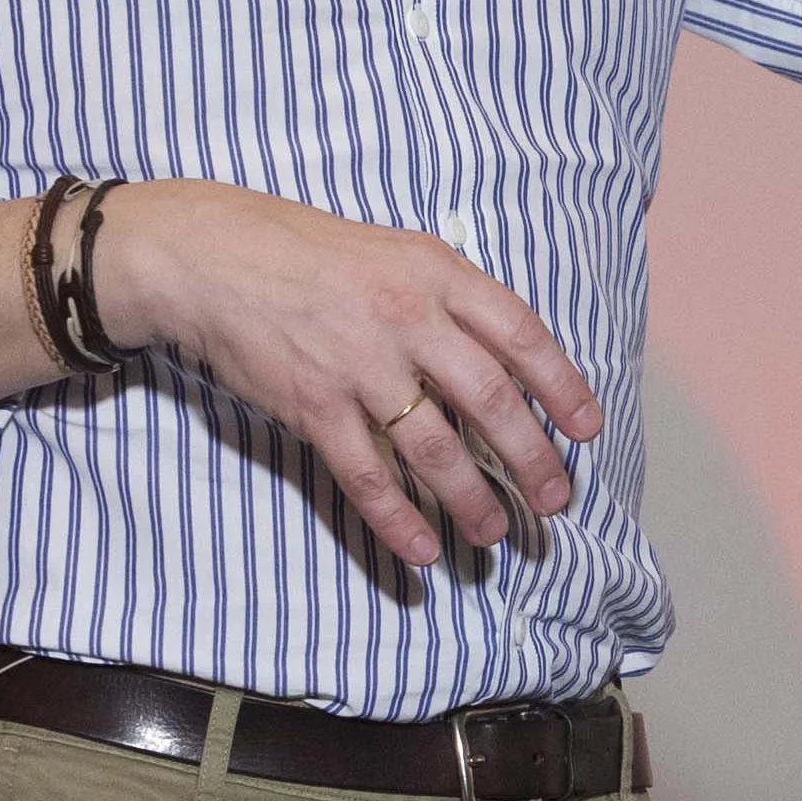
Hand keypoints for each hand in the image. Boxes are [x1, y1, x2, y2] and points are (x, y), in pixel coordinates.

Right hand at [87, 180, 601, 567]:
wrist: (213, 258)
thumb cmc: (312, 253)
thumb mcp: (398, 251)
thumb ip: (452, 298)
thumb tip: (509, 356)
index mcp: (436, 273)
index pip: (521, 334)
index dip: (562, 386)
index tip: (587, 430)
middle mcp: (407, 318)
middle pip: (491, 399)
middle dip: (532, 457)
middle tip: (555, 499)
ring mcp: (359, 365)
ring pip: (435, 447)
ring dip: (471, 498)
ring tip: (494, 532)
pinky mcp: (314, 406)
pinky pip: (367, 475)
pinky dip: (399, 518)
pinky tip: (422, 549)